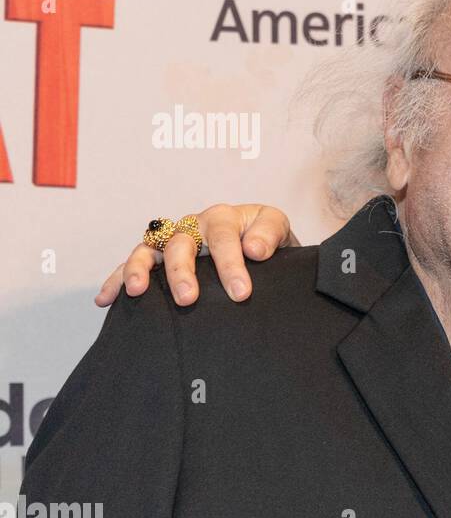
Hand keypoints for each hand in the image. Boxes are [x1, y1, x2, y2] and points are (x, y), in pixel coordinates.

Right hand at [94, 204, 297, 307]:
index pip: (223, 237)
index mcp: (224, 217)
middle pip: (181, 243)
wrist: (260, 245)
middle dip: (182, 271)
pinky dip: (117, 279)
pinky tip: (105, 299)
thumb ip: (269, 234)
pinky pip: (132, 265)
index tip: (241, 292)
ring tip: (137, 291)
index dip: (230, 264)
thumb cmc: (266, 239)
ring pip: (149, 249)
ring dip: (140, 270)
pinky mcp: (158, 256)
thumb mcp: (277, 229)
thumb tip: (255, 250)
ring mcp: (172, 240)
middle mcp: (193, 225)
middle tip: (189, 299)